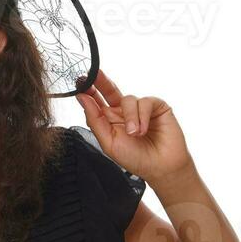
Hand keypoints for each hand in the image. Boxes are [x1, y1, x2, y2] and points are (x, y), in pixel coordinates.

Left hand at [74, 69, 192, 183]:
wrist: (161, 168)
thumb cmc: (135, 158)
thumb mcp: (108, 142)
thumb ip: (94, 120)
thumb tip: (82, 98)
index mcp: (110, 119)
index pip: (96, 101)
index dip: (88, 91)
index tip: (79, 82)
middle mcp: (124, 111)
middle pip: (110, 90)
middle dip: (101, 81)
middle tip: (94, 73)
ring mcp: (140, 108)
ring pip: (128, 99)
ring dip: (130, 117)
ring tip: (134, 134)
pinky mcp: (156, 106)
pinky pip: (145, 102)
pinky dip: (142, 116)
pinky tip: (144, 130)